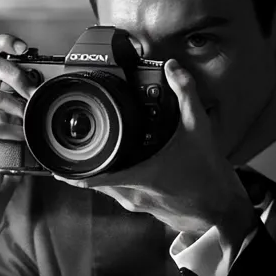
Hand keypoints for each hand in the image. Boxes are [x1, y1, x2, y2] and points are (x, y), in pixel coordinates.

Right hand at [0, 33, 40, 193]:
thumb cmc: (4, 129)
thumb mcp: (17, 105)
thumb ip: (28, 91)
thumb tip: (55, 81)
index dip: (1, 42)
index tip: (23, 48)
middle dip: (16, 75)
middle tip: (34, 91)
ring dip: (18, 107)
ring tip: (30, 116)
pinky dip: (11, 131)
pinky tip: (22, 135)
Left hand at [57, 60, 257, 244]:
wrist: (221, 208)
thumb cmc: (208, 175)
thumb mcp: (199, 129)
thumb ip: (186, 94)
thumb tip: (173, 67)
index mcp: (138, 176)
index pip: (92, 176)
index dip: (69, 169)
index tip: (53, 160)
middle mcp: (131, 194)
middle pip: (91, 181)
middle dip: (78, 164)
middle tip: (65, 147)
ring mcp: (135, 203)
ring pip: (103, 188)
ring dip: (94, 172)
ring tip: (85, 152)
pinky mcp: (141, 206)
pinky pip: (116, 192)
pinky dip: (110, 178)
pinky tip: (114, 164)